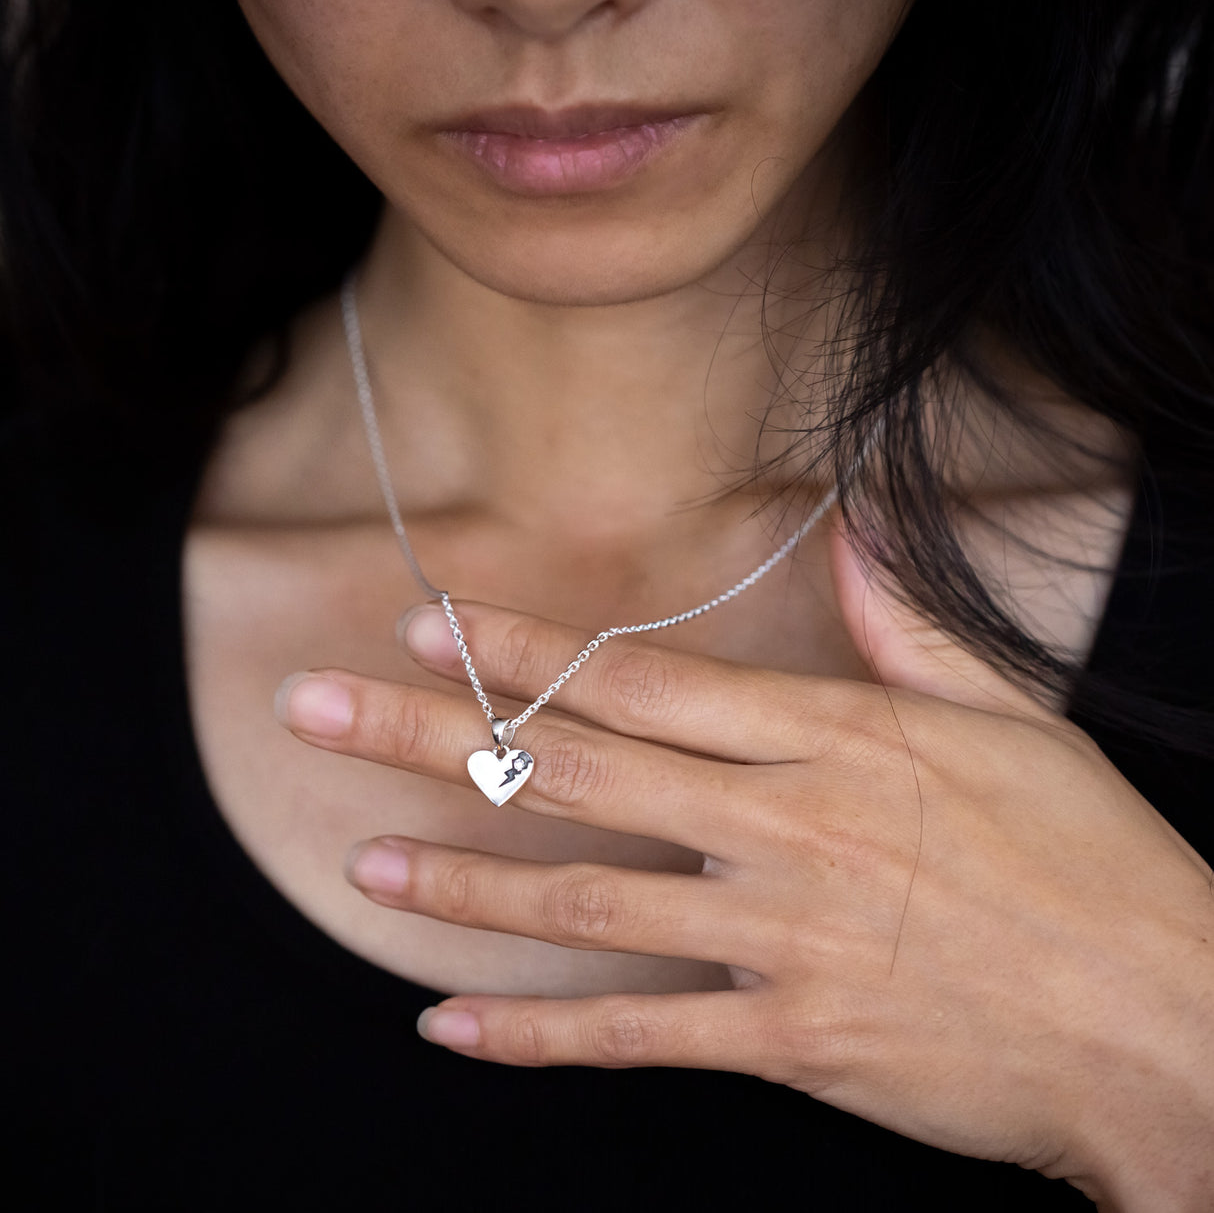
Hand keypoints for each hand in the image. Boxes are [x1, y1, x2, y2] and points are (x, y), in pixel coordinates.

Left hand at [277, 530, 1213, 1210]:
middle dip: (440, 734)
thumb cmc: (1087, 858)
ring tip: (364, 865)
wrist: (1163, 1020)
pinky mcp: (793, 1040)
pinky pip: (641, 1037)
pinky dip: (541, 1038)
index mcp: (833, 739)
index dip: (528, 647)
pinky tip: (452, 1027)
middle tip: (323, 710)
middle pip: (580, 767)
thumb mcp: (1011, 717)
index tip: (433, 622)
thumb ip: (909, 624)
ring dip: (465, 884)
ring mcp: (782, 939)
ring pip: (589, 902)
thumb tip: (854, 529)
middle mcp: (786, 829)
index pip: (644, 678)